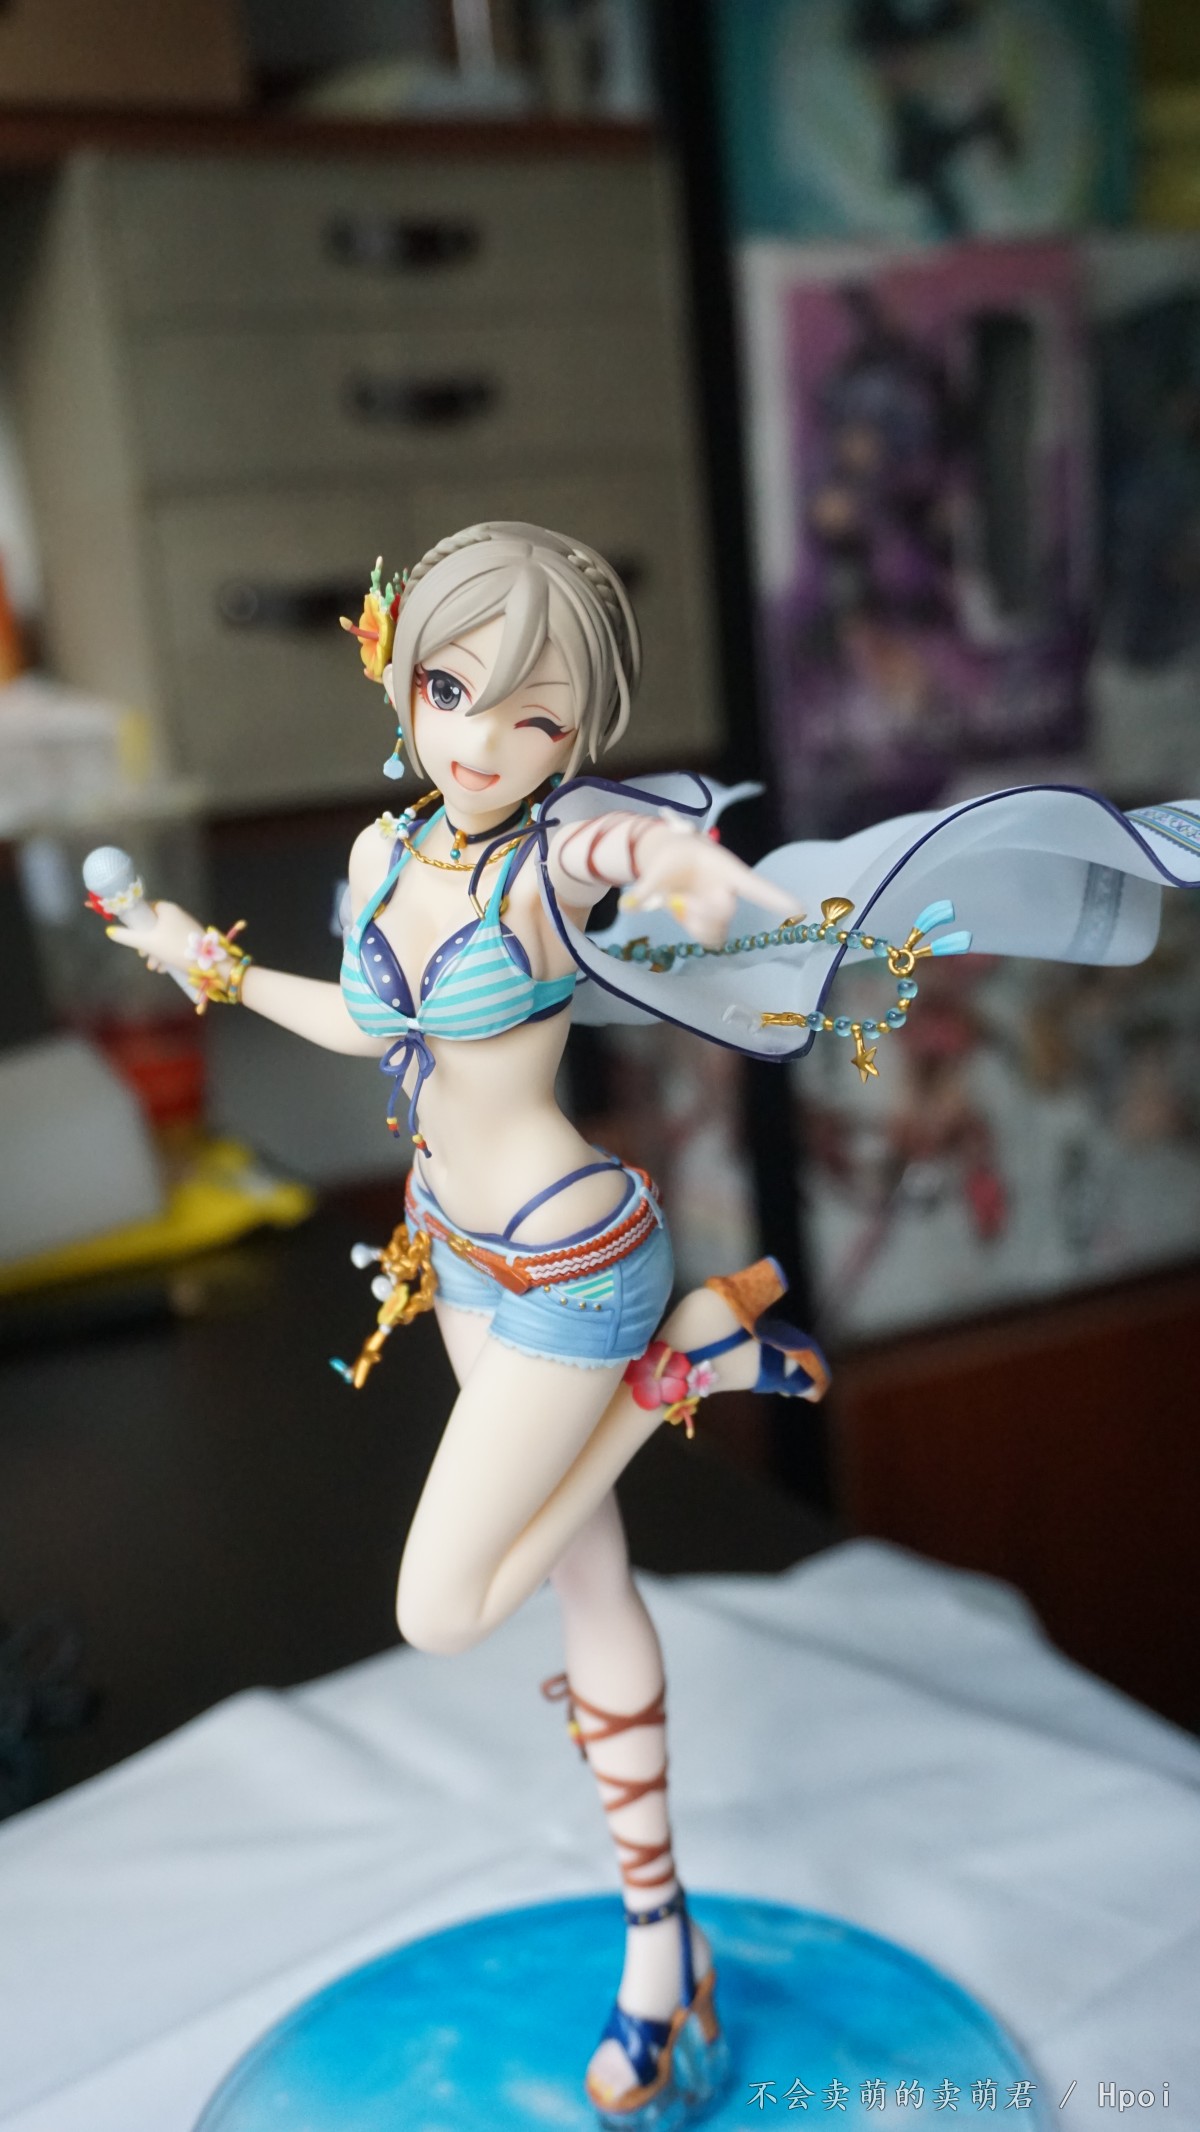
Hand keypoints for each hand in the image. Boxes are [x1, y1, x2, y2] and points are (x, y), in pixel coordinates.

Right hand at [105, 900, 207, 977]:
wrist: (208, 963)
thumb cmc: (174, 947)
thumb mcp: (147, 942)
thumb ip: (126, 937)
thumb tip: (109, 931)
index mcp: (167, 908)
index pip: (145, 908)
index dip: (136, 922)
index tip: (132, 936)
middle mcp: (177, 914)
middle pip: (153, 925)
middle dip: (146, 943)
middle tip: (143, 956)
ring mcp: (185, 926)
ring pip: (162, 937)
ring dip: (155, 952)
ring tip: (154, 967)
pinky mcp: (192, 939)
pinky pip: (173, 943)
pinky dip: (166, 953)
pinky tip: (164, 968)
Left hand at [620, 824, 797, 950]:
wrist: (670, 857)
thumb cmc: (672, 855)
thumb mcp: (658, 868)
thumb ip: (645, 889)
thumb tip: (628, 907)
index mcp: (725, 869)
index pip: (755, 886)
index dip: (776, 898)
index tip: (800, 909)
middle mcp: (729, 889)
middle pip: (725, 912)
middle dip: (701, 912)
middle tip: (680, 902)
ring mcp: (722, 905)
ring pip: (718, 928)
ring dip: (696, 924)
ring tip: (680, 906)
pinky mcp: (714, 918)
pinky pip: (712, 937)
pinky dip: (696, 932)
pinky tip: (685, 916)